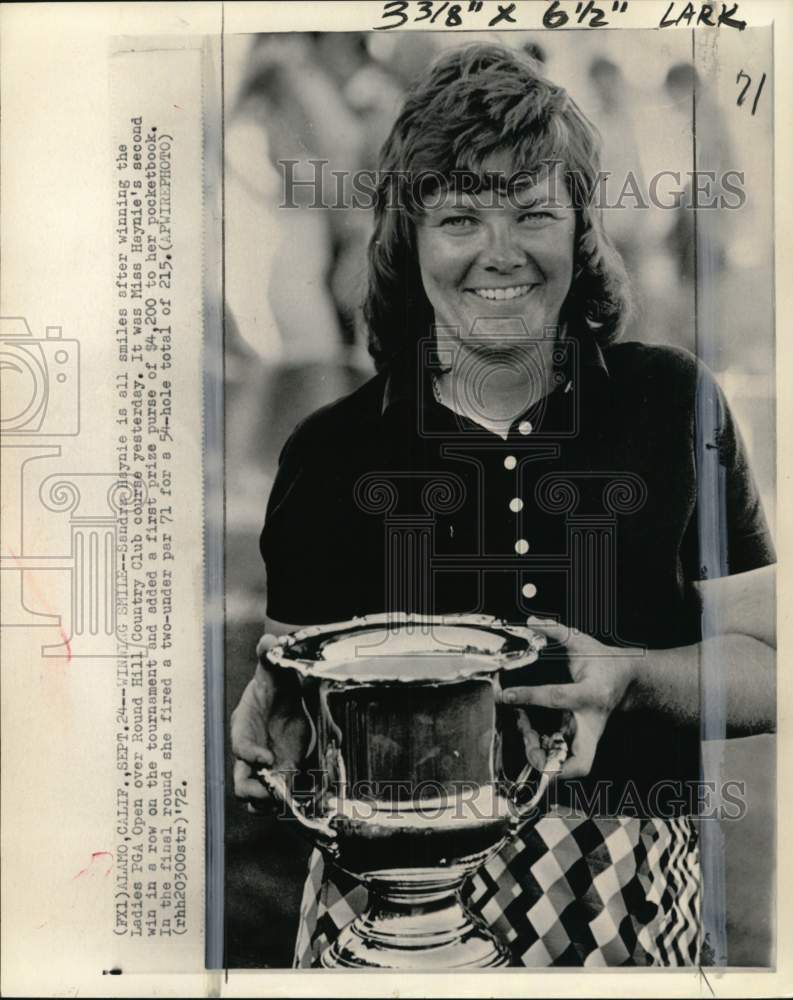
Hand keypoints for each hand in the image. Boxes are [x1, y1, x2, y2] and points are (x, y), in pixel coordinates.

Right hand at [230, 633, 309, 808]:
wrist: (285, 691)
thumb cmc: (274, 681)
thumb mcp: (272, 667)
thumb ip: (269, 655)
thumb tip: (270, 638)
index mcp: (244, 725)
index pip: (239, 745)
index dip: (250, 755)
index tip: (267, 760)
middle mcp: (251, 750)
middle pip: (241, 782)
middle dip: (255, 792)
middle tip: (275, 793)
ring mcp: (266, 765)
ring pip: (257, 796)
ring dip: (270, 803)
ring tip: (288, 801)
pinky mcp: (284, 770)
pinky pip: (279, 794)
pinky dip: (287, 799)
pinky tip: (304, 795)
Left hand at [501, 616, 637, 777]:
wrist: (628, 680)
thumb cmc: (605, 663)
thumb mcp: (584, 643)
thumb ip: (558, 632)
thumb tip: (532, 622)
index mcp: (592, 694)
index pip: (557, 697)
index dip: (529, 697)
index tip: (506, 695)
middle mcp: (592, 722)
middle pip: (579, 762)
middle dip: (550, 763)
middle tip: (528, 744)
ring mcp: (590, 737)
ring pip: (572, 767)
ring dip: (544, 758)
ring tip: (525, 733)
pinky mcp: (584, 743)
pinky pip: (565, 760)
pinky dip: (546, 754)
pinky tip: (532, 735)